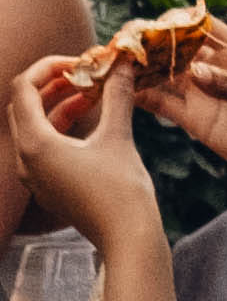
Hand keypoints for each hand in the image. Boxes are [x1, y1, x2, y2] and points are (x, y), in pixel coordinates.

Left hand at [3, 50, 147, 234]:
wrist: (127, 239)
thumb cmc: (122, 191)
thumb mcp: (119, 136)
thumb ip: (116, 95)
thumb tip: (122, 62)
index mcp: (35, 144)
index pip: (24, 88)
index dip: (49, 66)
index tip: (81, 62)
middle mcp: (25, 160)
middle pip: (25, 105)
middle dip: (54, 84)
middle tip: (86, 74)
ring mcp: (34, 176)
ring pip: (34, 127)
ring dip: (59, 105)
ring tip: (93, 94)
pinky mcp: (47, 187)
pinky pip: (43, 147)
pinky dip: (61, 128)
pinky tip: (91, 123)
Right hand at [130, 24, 226, 190]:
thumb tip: (195, 71)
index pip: (206, 27)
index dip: (180, 21)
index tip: (154, 22)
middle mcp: (218, 69)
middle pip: (178, 49)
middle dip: (152, 44)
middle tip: (123, 43)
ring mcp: (205, 94)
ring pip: (166, 75)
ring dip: (141, 69)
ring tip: (113, 65)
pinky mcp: (196, 120)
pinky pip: (164, 103)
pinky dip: (143, 96)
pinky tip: (120, 92)